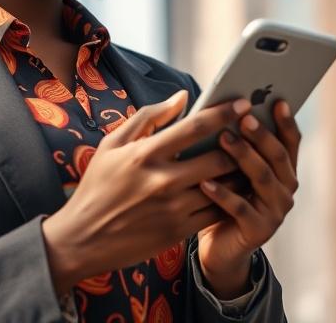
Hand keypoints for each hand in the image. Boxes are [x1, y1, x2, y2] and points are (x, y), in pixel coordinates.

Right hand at [40, 90, 244, 294]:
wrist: (84, 238)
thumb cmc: (98, 185)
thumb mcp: (112, 144)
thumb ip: (149, 117)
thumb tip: (182, 97)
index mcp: (144, 153)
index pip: (194, 127)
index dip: (222, 113)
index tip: (241, 104)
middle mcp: (162, 180)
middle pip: (218, 158)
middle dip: (239, 146)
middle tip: (251, 136)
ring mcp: (173, 208)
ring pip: (223, 187)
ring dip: (240, 173)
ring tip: (250, 161)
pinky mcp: (179, 231)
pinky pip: (216, 212)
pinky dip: (230, 199)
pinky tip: (235, 189)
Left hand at [195, 100, 300, 297]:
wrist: (220, 247)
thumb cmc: (224, 197)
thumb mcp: (232, 169)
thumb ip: (236, 142)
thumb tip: (224, 106)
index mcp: (283, 171)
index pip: (291, 142)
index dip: (286, 121)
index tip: (277, 100)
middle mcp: (285, 190)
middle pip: (278, 156)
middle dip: (261, 134)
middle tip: (243, 117)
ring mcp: (275, 212)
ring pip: (262, 178)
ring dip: (243, 156)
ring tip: (223, 138)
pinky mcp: (258, 231)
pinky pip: (240, 208)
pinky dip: (223, 193)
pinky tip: (205, 182)